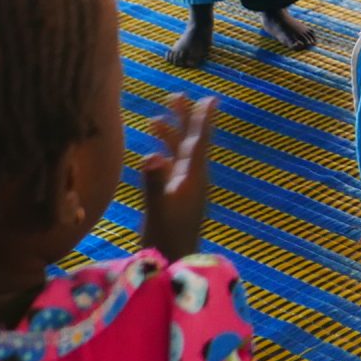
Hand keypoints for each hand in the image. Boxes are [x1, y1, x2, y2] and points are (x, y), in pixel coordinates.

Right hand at [139, 93, 216, 262]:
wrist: (172, 264)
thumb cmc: (166, 238)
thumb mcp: (158, 208)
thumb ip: (154, 182)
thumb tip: (151, 155)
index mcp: (193, 177)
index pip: (199, 141)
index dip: (203, 119)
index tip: (210, 98)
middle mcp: (193, 179)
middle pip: (190, 142)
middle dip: (184, 119)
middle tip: (176, 96)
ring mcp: (185, 190)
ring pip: (180, 154)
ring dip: (171, 136)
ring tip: (155, 120)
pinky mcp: (177, 199)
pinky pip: (174, 168)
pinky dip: (165, 155)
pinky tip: (154, 155)